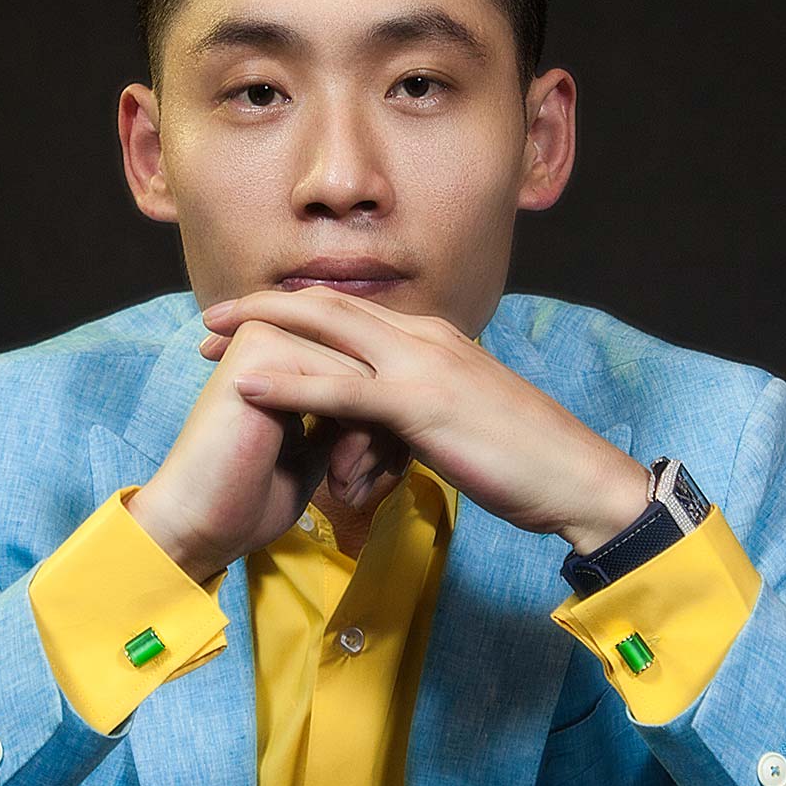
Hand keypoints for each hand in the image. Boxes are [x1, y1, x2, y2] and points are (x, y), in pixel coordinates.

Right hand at [125, 301, 411, 582]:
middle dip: (387, 431)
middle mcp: (275, 333)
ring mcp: (268, 335)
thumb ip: (343, 418)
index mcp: (281, 355)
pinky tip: (341, 478)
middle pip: (369, 368)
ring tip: (354, 489)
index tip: (384, 472)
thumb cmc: (249, 497)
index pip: (361, 370)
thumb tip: (389, 407)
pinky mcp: (265, 349)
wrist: (198, 525)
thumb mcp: (313, 451)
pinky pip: (348, 383)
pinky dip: (359, 436)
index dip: (386, 422)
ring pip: (366, 376)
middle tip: (379, 482)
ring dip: (374, 441)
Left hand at [197, 285, 649, 551]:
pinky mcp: (422, 404)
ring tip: (207, 340)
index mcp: (435, 338)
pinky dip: (290, 382)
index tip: (248, 322)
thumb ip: (418, 408)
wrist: (578, 478)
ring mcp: (424, 365)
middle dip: (263, 308)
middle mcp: (425, 337)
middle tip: (209, 318)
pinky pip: (343, 388)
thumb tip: (382, 427)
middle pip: (327, 308)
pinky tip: (248, 384)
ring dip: (260, 332)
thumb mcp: (462, 420)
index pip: (352, 313)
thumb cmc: (525, 459)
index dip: (296, 312)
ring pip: (327, 334)